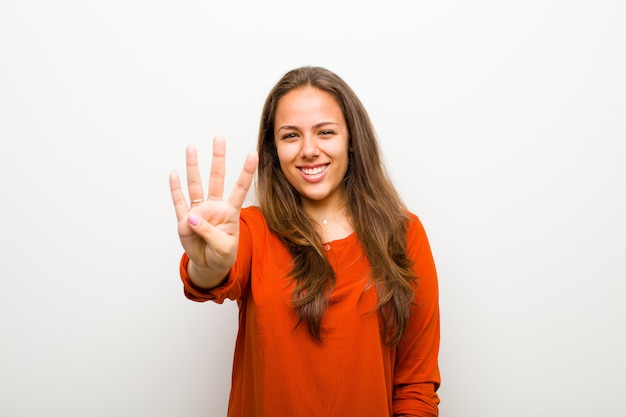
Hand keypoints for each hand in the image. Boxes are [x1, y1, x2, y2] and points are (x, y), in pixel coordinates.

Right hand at [169, 135, 257, 284]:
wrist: (209, 265)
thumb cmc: (222, 255)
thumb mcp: (224, 248)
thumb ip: (210, 233)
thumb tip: (193, 218)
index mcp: (230, 212)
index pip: (240, 188)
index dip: (246, 172)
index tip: (253, 154)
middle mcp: (214, 207)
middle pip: (216, 178)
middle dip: (218, 158)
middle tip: (219, 138)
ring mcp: (199, 211)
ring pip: (196, 185)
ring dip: (193, 166)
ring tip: (192, 148)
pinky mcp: (184, 220)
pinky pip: (179, 202)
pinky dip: (176, 189)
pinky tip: (174, 174)